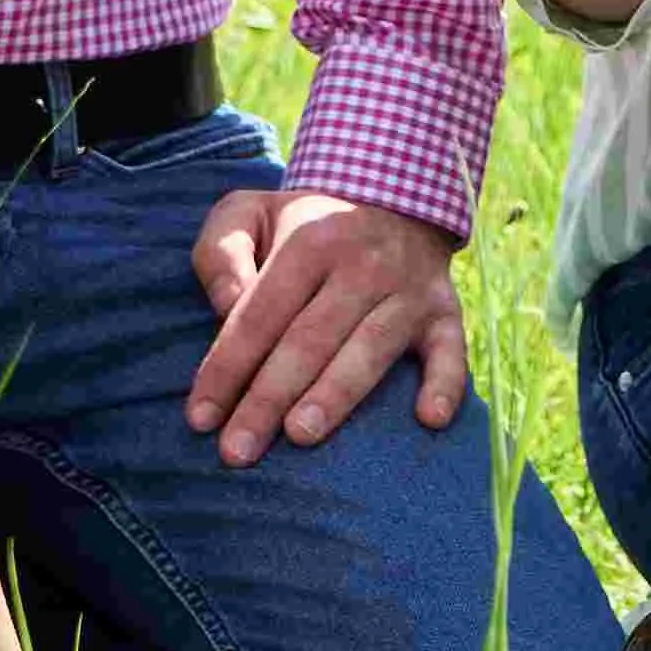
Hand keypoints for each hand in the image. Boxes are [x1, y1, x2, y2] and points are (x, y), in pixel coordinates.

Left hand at [189, 189, 468, 467]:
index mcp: (309, 241)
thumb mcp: (248, 212)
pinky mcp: (444, 312)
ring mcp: (407, 291)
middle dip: (269, 398)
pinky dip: (446, 383)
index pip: (259, 314)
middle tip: (236, 451)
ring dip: (336, 394)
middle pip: (309, 339)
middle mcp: (363, 264)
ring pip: (369, 349)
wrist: (394, 199)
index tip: (200, 419)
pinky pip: (451, 350)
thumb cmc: (304, 224)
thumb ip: (222, 251)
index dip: (227, 367)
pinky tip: (430, 420)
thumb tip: (225, 306)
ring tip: (301, 436)